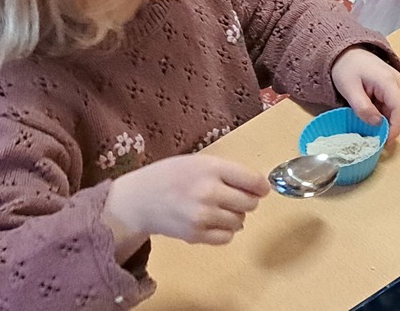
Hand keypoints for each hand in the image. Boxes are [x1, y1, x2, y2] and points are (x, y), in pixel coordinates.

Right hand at [102, 154, 267, 256]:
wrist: (138, 199)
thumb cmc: (171, 176)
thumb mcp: (199, 162)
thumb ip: (227, 172)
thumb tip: (260, 189)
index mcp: (211, 169)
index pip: (253, 181)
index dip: (261, 186)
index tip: (260, 188)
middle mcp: (208, 192)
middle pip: (250, 203)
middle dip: (246, 200)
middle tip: (232, 197)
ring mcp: (202, 216)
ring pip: (240, 221)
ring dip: (234, 216)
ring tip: (216, 208)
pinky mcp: (195, 235)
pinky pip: (227, 237)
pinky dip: (224, 231)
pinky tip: (211, 222)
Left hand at [331, 47, 399, 140]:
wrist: (344, 50)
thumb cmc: (345, 68)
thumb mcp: (349, 89)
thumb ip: (363, 107)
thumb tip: (377, 124)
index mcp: (388, 82)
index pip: (399, 109)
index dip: (395, 128)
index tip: (386, 143)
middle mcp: (397, 82)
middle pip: (397, 111)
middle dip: (387, 127)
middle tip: (372, 140)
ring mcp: (395, 83)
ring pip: (393, 109)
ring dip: (382, 120)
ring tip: (366, 128)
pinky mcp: (391, 86)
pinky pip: (389, 104)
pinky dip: (380, 113)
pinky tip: (368, 117)